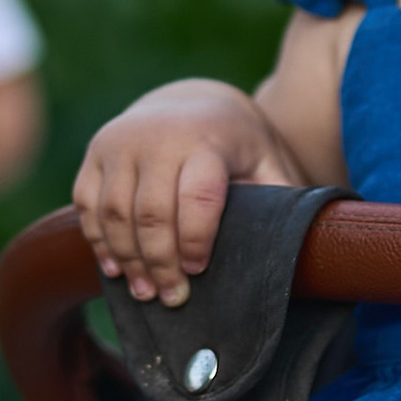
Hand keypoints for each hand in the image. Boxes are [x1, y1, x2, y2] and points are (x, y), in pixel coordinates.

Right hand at [73, 84, 299, 307]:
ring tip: (144, 292)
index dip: (196, 241)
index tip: (199, 272)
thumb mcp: (269, 160)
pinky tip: (116, 268)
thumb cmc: (238, 144)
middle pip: (150, 213)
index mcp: (206, 139)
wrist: (189, 100)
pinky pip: (87, 204)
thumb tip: (313, 245)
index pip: (197, 197)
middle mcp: (157, 137)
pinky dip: (98, 240)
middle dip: (160, 263)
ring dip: (127, 259)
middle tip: (172, 299)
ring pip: (113, 212)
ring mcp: (120, 143)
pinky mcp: (96, 153)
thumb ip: (283, 196)